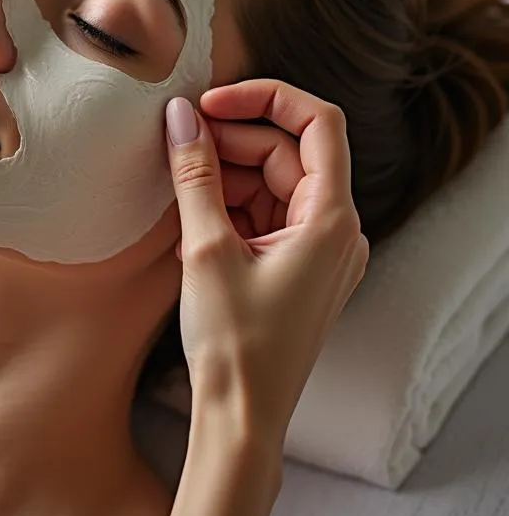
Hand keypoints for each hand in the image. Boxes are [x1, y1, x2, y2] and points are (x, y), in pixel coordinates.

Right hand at [164, 81, 368, 440]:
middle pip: (286, 153)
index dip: (264, 98)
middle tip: (177, 144)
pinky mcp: (297, 268)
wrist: (242, 416)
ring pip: (272, 184)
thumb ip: (194, 175)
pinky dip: (230, 207)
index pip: (317, 123)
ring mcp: (319, 251)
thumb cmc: (235, 344)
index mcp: (332, 220)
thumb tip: (180, 118)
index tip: (210, 103)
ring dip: (226, 177)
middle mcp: (337, 230)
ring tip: (178, 190)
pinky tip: (192, 219)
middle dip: (231, 142)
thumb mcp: (206, 248)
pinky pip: (266, 215)